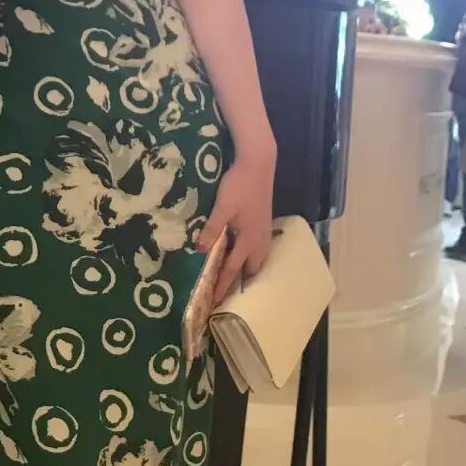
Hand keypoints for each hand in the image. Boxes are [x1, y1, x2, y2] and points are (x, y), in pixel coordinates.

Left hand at [197, 157, 274, 304]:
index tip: (215, 302)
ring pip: (260, 258)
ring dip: (250, 270)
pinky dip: (254, 256)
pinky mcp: (265, 221)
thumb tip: (199, 251)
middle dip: (240, 282)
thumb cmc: (239, 185)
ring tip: (240, 278)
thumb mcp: (222, 207)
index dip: (223, 286)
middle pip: (252, 268)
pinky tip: (247, 252)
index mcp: (248, 239)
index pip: (232, 269)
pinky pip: (262, 247)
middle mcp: (259, 238)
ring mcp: (265, 230)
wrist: (259, 163)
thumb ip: (211, 229)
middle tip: (227, 292)